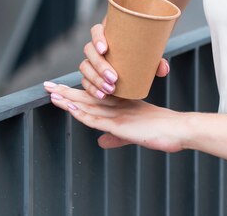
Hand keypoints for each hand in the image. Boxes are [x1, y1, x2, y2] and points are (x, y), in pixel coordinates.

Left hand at [43, 81, 184, 151]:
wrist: (178, 129)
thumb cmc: (163, 130)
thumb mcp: (135, 133)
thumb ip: (117, 136)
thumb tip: (101, 141)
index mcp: (122, 105)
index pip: (94, 97)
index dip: (76, 92)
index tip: (61, 88)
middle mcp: (118, 105)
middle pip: (87, 97)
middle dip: (67, 92)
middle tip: (48, 85)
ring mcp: (119, 113)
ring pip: (89, 105)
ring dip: (69, 99)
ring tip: (52, 93)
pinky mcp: (121, 124)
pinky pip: (97, 118)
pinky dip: (82, 113)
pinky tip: (70, 108)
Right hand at [80, 22, 169, 99]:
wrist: (139, 56)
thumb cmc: (143, 49)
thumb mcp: (151, 52)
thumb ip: (157, 60)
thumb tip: (164, 69)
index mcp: (110, 32)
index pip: (96, 30)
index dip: (97, 38)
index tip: (105, 49)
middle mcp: (98, 44)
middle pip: (89, 50)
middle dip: (100, 66)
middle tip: (114, 78)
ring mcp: (93, 59)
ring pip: (85, 66)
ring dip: (95, 79)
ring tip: (110, 89)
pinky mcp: (91, 73)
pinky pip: (85, 79)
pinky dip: (91, 88)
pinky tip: (101, 94)